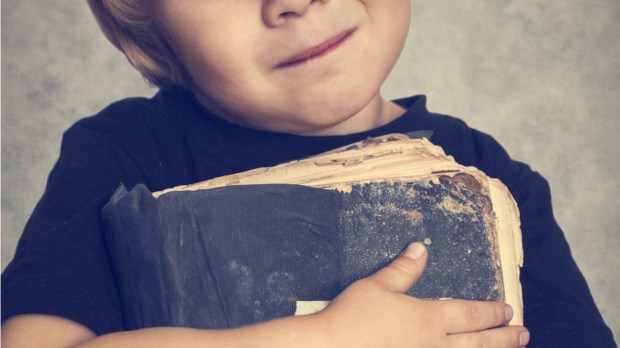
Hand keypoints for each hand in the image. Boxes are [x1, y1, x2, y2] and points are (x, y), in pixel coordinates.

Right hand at [314, 243, 529, 347]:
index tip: (509, 310)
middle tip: (525, 334)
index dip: (492, 312)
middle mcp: (435, 345)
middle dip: (505, 338)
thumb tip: (421, 249)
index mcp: (428, 318)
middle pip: (479, 342)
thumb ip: (403, 269)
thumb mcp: (376, 286)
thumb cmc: (353, 318)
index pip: (470, 314)